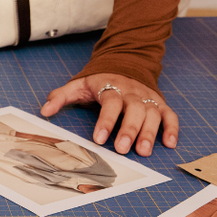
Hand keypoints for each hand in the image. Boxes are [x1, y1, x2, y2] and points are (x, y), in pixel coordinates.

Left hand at [40, 73, 177, 156]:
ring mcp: (147, 97)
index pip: (110, 103)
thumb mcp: (77, 85)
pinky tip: (169, 144)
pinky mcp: (159, 103)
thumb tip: (44, 110)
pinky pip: (169, 114)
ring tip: (144, 151)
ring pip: (153, 113)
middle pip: (134, 109)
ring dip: (150, 133)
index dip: (106, 121)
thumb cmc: (98, 81)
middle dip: (129, 130)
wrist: (124, 64)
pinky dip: (172, 128)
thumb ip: (60, 97)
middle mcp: (132, 92)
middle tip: (123, 149)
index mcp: (111, 86)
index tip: (99, 139)